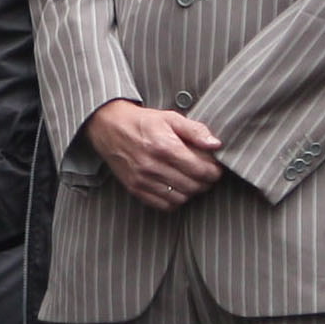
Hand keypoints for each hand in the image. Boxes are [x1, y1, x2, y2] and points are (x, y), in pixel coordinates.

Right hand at [85, 99, 224, 211]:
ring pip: (180, 198)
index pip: (200, 170)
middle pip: (193, 186)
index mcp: (164, 146)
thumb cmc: (142, 122)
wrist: (109, 127)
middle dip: (205, 182)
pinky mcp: (134, 189)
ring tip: (191, 180)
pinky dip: (175, 200)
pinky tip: (176, 188)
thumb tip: (216, 145)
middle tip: (206, 174)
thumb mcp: (171, 118)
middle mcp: (152, 166)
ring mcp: (142, 180)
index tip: (215, 168)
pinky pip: (163, 205)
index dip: (214, 172)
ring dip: (191, 192)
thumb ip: (195, 130)